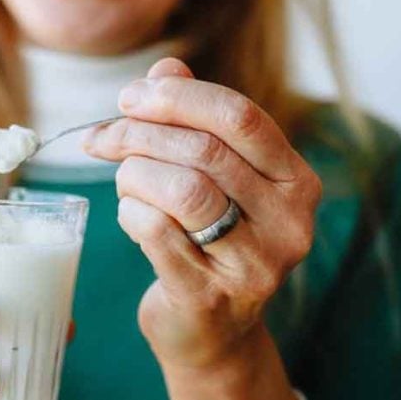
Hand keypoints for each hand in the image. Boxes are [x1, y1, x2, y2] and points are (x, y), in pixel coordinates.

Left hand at [83, 58, 321, 371]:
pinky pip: (156, 231)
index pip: (240, 117)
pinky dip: (130, 212)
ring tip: (123, 181)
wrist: (210, 332)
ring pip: (181, 189)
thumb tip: (166, 67)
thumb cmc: (207, 240)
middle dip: (139, 133)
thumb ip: (193, 119)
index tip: (129, 97)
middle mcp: (289, 223)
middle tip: (103, 137)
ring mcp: (254, 265)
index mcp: (297, 182)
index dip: (177, 98)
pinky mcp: (209, 296)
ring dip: (134, 174)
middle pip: (204, 151)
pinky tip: (130, 214)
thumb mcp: (212, 177)